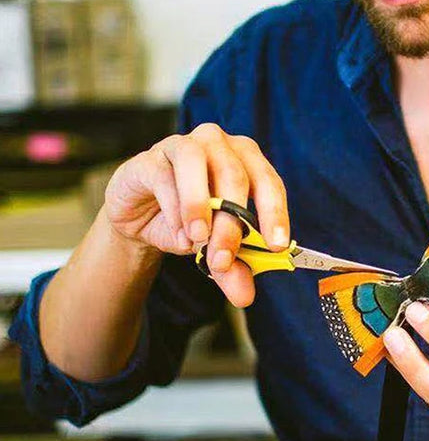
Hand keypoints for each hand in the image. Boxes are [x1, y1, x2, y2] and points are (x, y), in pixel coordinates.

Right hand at [104, 123, 288, 307]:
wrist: (140, 219)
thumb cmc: (189, 223)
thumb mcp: (213, 248)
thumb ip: (232, 268)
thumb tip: (245, 296)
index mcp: (246, 160)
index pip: (269, 183)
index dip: (274, 213)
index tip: (276, 246)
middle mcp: (218, 144)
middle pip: (235, 175)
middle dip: (232, 222)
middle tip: (224, 258)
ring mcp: (183, 145)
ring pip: (197, 163)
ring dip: (200, 205)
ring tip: (198, 240)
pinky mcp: (149, 160)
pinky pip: (164, 177)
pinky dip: (173, 208)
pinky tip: (178, 234)